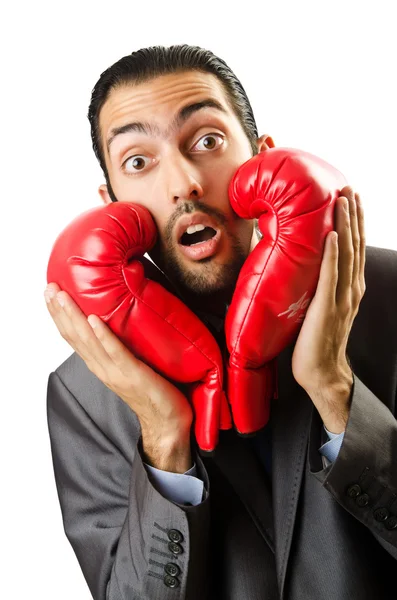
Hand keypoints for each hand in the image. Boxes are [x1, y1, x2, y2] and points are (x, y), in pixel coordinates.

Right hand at [44, 283, 193, 470]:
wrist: (167, 423)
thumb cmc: (153, 392)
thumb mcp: (130, 366)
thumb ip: (119, 349)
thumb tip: (119, 322)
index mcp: (100, 365)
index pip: (73, 337)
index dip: (59, 316)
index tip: (50, 293)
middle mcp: (102, 368)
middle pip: (75, 337)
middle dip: (61, 311)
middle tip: (49, 288)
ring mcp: (115, 372)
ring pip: (88, 342)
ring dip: (74, 317)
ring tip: (63, 297)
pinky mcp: (133, 374)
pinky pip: (115, 352)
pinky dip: (103, 336)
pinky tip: (93, 320)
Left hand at [291, 186, 365, 432]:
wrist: (322, 372)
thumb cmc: (316, 341)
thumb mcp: (319, 307)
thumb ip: (316, 286)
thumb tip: (299, 264)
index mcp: (349, 288)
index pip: (354, 249)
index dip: (354, 222)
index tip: (350, 198)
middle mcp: (351, 289)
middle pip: (354, 245)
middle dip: (353, 215)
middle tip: (349, 188)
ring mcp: (342, 298)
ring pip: (346, 254)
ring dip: (345, 225)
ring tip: (343, 200)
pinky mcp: (327, 307)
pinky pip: (331, 276)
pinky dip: (333, 254)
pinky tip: (332, 235)